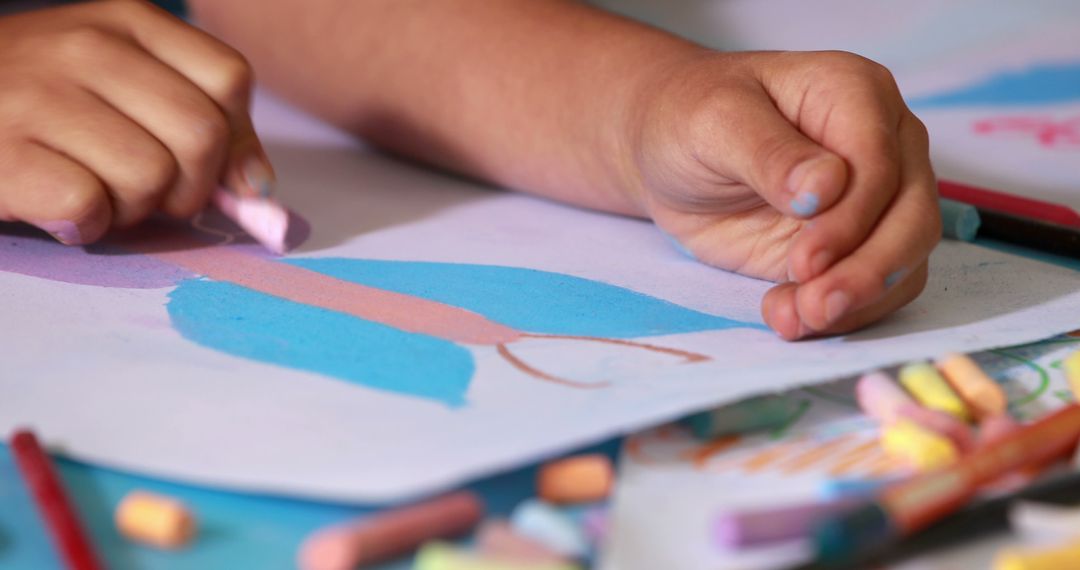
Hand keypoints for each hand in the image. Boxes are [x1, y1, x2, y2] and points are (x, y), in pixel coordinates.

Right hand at [0, 0, 270, 244]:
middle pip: (202, 137)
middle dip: (189, 186)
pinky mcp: (3, 151)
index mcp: (126, 20)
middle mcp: (83, 46)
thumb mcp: (122, 83)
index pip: (229, 80)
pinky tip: (60, 209)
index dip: (235, 140)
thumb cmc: (40, 102)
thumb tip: (259, 188)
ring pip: (152, 179)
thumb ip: (199, 121)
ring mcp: (37, 94)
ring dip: (132, 209)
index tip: (212, 169)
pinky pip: (89, 206)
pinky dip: (83, 225)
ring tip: (94, 191)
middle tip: (149, 193)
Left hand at [627, 50, 939, 339]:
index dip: (851, 219)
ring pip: (905, 260)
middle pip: (912, 217)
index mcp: (855, 93)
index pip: (882, 163)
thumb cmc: (690, 118)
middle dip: (869, 271)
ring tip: (793, 319)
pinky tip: (789, 318)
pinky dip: (842, 312)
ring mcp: (876, 198)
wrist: (667, 153)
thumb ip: (770, 154)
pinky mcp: (855, 245)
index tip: (803, 261)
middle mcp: (884, 142)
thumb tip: (827, 187)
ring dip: (857, 301)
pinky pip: (876, 288)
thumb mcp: (714, 124)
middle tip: (814, 307)